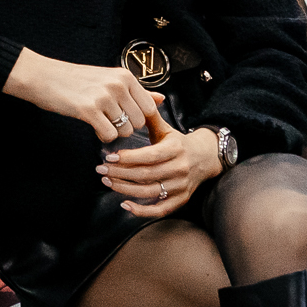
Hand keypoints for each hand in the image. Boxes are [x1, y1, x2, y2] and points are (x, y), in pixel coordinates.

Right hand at [2, 48, 156, 140]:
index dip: (138, 118)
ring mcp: (104, 97)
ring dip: (113, 132)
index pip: (150, 107)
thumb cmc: (75, 79)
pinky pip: (109, 135)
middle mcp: (118, 84)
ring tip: (99, 120)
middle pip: (139, 122)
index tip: (124, 116)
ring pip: (125, 131)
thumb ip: (137, 91)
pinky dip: (102, 136)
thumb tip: (161, 99)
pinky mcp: (89, 110)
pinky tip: (92, 126)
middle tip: (108, 119)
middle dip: (126, 127)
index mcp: (125, 76)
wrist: (42, 76)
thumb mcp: (109, 78)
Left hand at [97, 104, 220, 218]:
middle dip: (120, 173)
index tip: (109, 156)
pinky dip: (142, 211)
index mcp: (175, 149)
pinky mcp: (181, 200)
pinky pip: (161, 209)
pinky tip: (125, 205)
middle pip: (146, 175)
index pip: (149, 156)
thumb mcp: (166, 128)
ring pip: (150, 192)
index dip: (128, 158)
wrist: (206, 157)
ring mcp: (181, 187)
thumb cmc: (178, 142)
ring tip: (107, 181)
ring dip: (125, 189)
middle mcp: (179, 169)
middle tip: (101, 170)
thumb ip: (149, 115)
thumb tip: (135, 96)